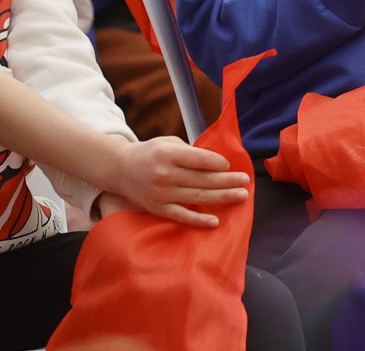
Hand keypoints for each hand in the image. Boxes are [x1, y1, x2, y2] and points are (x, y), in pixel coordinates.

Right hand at [103, 137, 249, 227]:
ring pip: (197, 197)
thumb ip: (190, 151)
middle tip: (246, 180)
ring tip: (241, 196)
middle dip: (228, 180)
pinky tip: (215, 221)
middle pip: (203, 179)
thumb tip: (217, 161)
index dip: (218, 163)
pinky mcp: (157, 208)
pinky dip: (198, 220)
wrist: (119, 169)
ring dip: (222, 197)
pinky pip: (181, 216)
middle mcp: (165, 175)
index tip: (230, 166)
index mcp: (169, 154)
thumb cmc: (150, 153)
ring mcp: (161, 194)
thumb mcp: (169, 143)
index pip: (200, 159)